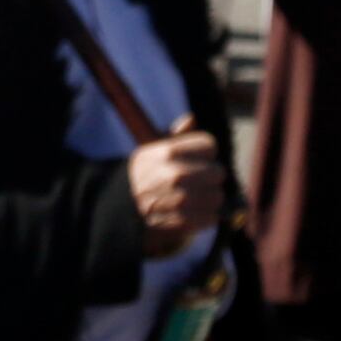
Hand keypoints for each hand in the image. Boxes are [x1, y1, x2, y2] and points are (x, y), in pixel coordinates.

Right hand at [126, 126, 228, 252]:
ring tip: (197, 198)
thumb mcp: (153, 151)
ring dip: (211, 198)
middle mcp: (175, 174)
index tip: (198, 159)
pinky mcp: (183, 221)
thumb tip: (190, 119)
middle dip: (211, 177)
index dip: (206, 153)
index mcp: (168, 151)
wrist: (122, 209)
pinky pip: (211, 217)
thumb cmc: (145, 176)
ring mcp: (180, 199)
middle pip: (218, 171)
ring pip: (217, 196)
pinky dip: (207, 216)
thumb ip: (175, 136)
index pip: (209, 145)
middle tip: (200, 181)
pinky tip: (195, 212)